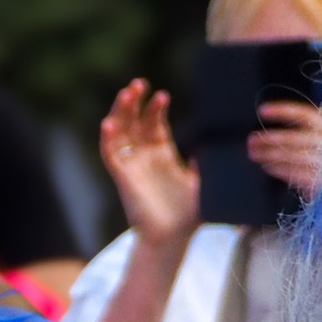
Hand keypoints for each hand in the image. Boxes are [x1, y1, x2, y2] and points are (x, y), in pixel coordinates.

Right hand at [98, 79, 199, 251]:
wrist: (174, 239)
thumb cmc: (188, 216)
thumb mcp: (203, 184)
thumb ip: (206, 165)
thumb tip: (214, 148)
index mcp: (163, 154)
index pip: (154, 123)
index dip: (156, 108)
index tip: (163, 95)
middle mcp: (144, 156)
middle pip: (134, 121)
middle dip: (135, 101)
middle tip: (139, 83)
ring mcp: (132, 165)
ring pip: (120, 132)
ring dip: (120, 111)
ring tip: (126, 93)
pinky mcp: (122, 178)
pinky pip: (110, 155)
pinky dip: (107, 138)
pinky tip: (109, 122)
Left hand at [246, 100, 321, 205]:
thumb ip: (313, 134)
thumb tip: (281, 138)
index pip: (303, 114)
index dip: (281, 111)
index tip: (262, 111)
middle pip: (292, 138)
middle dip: (269, 139)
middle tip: (252, 140)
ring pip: (292, 157)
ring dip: (270, 156)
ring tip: (255, 154)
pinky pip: (296, 174)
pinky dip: (280, 170)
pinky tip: (269, 167)